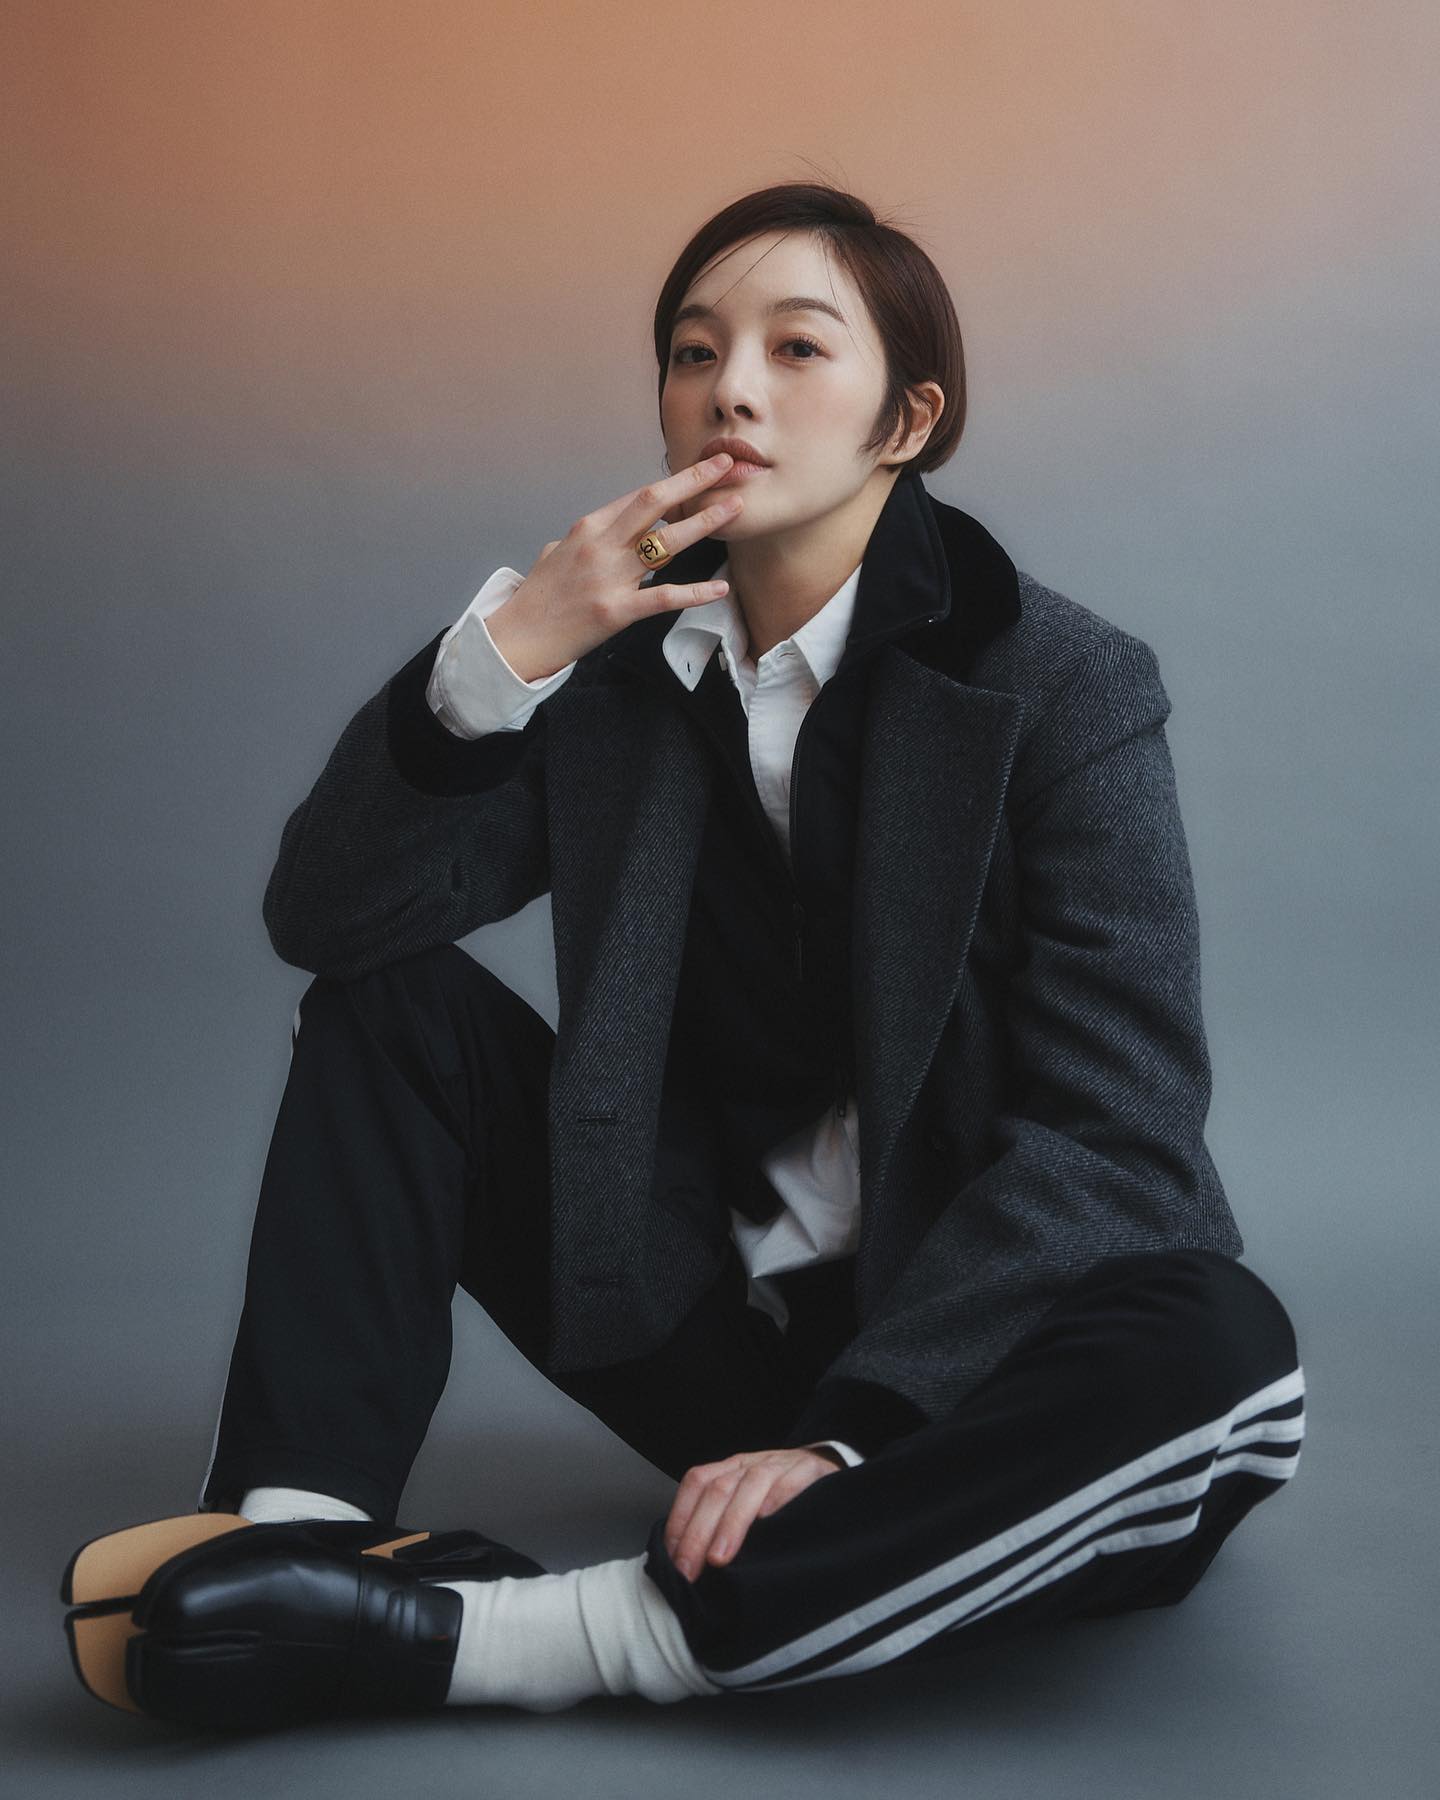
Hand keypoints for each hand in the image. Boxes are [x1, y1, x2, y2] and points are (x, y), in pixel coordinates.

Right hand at [483, 453, 746, 680]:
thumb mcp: (556, 553)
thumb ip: (584, 539)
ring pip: (666, 543)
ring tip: (734, 508)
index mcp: (588, 527)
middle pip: (654, 502)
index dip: (674, 481)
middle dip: (693, 481)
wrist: (517, 637)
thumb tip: (603, 532)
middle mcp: (601, 545)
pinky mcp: (616, 610)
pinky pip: (663, 597)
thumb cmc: (538, 598)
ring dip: (704, 523)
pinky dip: (695, 593)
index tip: (702, 469)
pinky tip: (720, 588)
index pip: (638, 496)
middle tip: (725, 465)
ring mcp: (609, 576)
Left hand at [663, 1447, 843, 1581]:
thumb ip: (720, 1524)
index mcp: (730, 1469)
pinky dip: (778, 1500)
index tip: (674, 1560)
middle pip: (717, 1489)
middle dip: (698, 1533)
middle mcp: (751, 1464)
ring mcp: (780, 1464)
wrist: (825, 1469)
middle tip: (690, 1570)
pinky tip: (768, 1524)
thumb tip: (688, 1566)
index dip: (680, 1520)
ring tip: (719, 1558)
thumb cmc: (779, 1497)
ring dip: (732, 1523)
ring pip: (750, 1485)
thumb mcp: (746, 1504)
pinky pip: (791, 1482)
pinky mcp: (810, 1470)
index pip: (696, 1484)